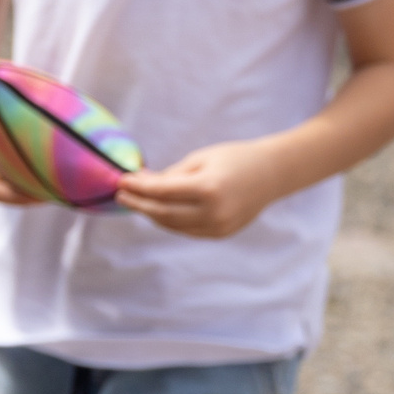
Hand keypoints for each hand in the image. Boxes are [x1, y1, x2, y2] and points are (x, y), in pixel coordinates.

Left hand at [116, 141, 282, 237]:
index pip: (162, 192)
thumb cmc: (235, 159)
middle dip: (140, 204)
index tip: (121, 181)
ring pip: (173, 226)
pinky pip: (187, 230)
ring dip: (152, 214)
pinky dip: (171, 221)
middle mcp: (214, 212)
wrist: (272, 174)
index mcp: (208, 188)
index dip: (138, 188)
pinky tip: (160, 210)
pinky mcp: (221, 234)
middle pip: (164, 213)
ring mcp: (218, 227)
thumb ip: (171, 175)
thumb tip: (141, 184)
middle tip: (122, 195)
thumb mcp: (201, 159)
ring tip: (138, 201)